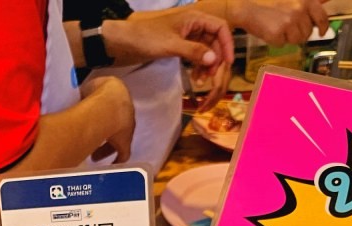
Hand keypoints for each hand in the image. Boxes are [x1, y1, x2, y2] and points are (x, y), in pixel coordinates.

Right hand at [79, 75, 135, 163]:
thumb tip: (74, 104)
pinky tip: (110, 165)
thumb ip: (83, 97)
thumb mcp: (86, 91)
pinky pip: (123, 153)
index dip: (99, 119)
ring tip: (93, 156)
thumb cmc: (96, 93)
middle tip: (90, 143)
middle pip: (114, 127)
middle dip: (102, 135)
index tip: (89, 126)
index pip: (110, 110)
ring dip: (105, 148)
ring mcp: (126, 129)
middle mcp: (125, 114)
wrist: (109, 102)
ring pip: (117, 141)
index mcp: (117, 99)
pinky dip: (116, 159)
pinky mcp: (125, 143)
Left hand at [108, 9, 235, 70]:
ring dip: (207, 66)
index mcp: (195, 18)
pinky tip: (195, 79)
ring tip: (201, 81)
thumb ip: (194, 52)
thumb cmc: (146, 37)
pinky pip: (196, 56)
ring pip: (206, 51)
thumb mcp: (171, 45)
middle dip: (216, 59)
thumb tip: (214, 60)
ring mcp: (187, 36)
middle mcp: (194, 25)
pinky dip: (198, 67)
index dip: (227, 44)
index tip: (228, 62)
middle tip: (211, 77)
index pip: (221, 28)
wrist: (123, 42)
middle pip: (215, 42)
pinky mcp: (179, 47)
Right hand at [229, 0, 329, 44]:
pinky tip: (269, 30)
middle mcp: (300, 10)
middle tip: (287, 28)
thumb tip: (324, 3)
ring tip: (277, 27)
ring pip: (297, 40)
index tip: (322, 32)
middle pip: (308, 32)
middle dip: (299, 33)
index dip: (323, 27)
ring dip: (288, 38)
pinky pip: (282, 44)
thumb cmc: (267, 1)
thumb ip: (306, 3)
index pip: (322, 17)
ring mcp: (289, 22)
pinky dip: (275, 40)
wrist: (246, 6)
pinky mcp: (278, 33)